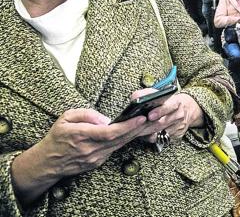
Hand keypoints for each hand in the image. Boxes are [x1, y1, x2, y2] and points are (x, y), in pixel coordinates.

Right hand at [11, 109, 146, 204]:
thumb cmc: (57, 137)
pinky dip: (126, 140)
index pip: (109, 132)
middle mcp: (89, 149)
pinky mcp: (97, 162)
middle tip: (153, 118)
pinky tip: (136, 132)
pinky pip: (115, 150)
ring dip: (135, 134)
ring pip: (120, 145)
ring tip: (149, 123)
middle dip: (138, 128)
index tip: (141, 117)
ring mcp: (94, 158)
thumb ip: (86, 114)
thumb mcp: (66, 118)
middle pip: (119, 139)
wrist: (48, 162)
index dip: (127, 126)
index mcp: (81, 135)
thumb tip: (106, 118)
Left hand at [130, 89, 203, 142]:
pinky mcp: (177, 135)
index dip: (159, 111)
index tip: (150, 115)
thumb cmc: (169, 101)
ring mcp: (179, 126)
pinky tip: (144, 135)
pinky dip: (151, 137)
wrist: (188, 109)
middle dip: (148, 125)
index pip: (169, 106)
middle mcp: (179, 115)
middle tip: (136, 127)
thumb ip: (148, 94)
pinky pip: (162, 139)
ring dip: (147, 133)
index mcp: (177, 102)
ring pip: (160, 132)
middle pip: (162, 122)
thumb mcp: (161, 94)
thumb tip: (135, 98)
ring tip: (137, 131)